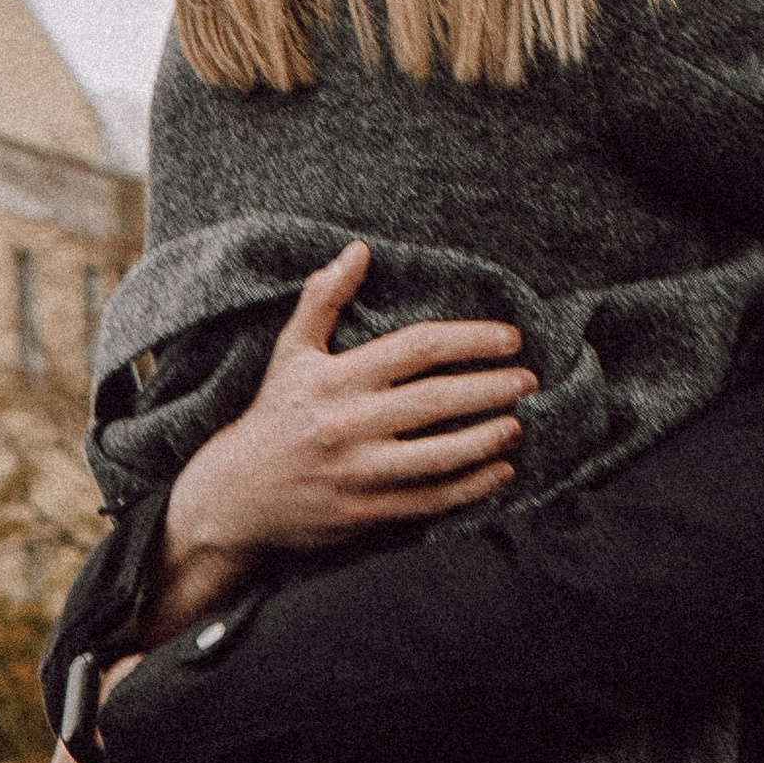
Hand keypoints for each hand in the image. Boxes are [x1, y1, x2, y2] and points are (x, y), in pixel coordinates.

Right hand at [144, 242, 537, 644]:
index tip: (509, 339)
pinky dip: (471, 486)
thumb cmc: (272, 416)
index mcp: (336, 378)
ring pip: (439, 455)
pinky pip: (429, 499)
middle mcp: (348, 423)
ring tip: (518, 425)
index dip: (469, 339)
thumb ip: (324, 299)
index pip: (417, 348)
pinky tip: (499, 472)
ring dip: (487, 438)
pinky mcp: (364, 512)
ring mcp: (358, 471)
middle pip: (436, 399)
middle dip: (490, 388)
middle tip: (528, 380)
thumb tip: (358, 250)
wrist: (235, 495)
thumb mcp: (291, 352)